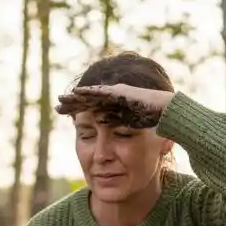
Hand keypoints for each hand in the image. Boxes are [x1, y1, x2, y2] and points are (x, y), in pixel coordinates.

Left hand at [56, 84, 174, 127]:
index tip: (64, 116)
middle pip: (88, 100)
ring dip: (76, 97)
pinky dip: (89, 92)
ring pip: (92, 94)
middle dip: (72, 103)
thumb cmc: (154, 120)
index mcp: (114, 107)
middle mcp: (114, 98)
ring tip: (62, 99)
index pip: (91, 109)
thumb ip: (120, 128)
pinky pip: (102, 92)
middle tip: (56, 105)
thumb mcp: (131, 128)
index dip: (77, 111)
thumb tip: (108, 133)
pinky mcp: (122, 91)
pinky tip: (77, 93)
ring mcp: (117, 93)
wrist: (168, 111)